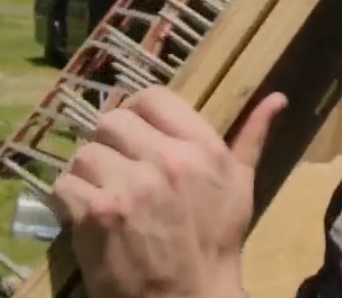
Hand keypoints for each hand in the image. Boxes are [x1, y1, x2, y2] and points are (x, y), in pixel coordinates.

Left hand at [54, 86, 287, 297]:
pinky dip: (69, 202)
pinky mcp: (97, 213)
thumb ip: (252, 138)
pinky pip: (63, 185)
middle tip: (118, 171)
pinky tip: (88, 217)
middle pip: (111, 122)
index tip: (137, 138)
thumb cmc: (215, 243)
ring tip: (103, 197)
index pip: (152, 98)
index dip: (138, 115)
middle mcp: (166, 159)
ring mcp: (129, 186)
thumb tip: (278, 98)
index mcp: (201, 147)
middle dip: (110, 146)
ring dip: (88, 176)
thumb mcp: (242, 186)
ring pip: (84, 154)